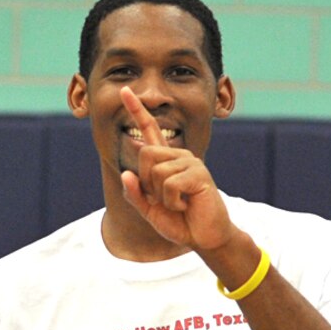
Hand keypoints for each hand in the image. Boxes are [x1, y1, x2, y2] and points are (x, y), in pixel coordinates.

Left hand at [117, 87, 235, 252]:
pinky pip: (170, 184)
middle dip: (147, 182)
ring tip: (178, 203)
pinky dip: (172, 202)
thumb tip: (126, 174)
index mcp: (166, 161)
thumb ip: (136, 195)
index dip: (137, 110)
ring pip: (156, 172)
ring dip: (161, 197)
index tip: (125, 91)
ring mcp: (191, 162)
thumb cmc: (180, 222)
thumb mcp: (150, 211)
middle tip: (163, 199)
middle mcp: (179, 156)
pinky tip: (186, 205)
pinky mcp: (199, 174)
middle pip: (144, 153)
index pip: (150, 130)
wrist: (205, 238)